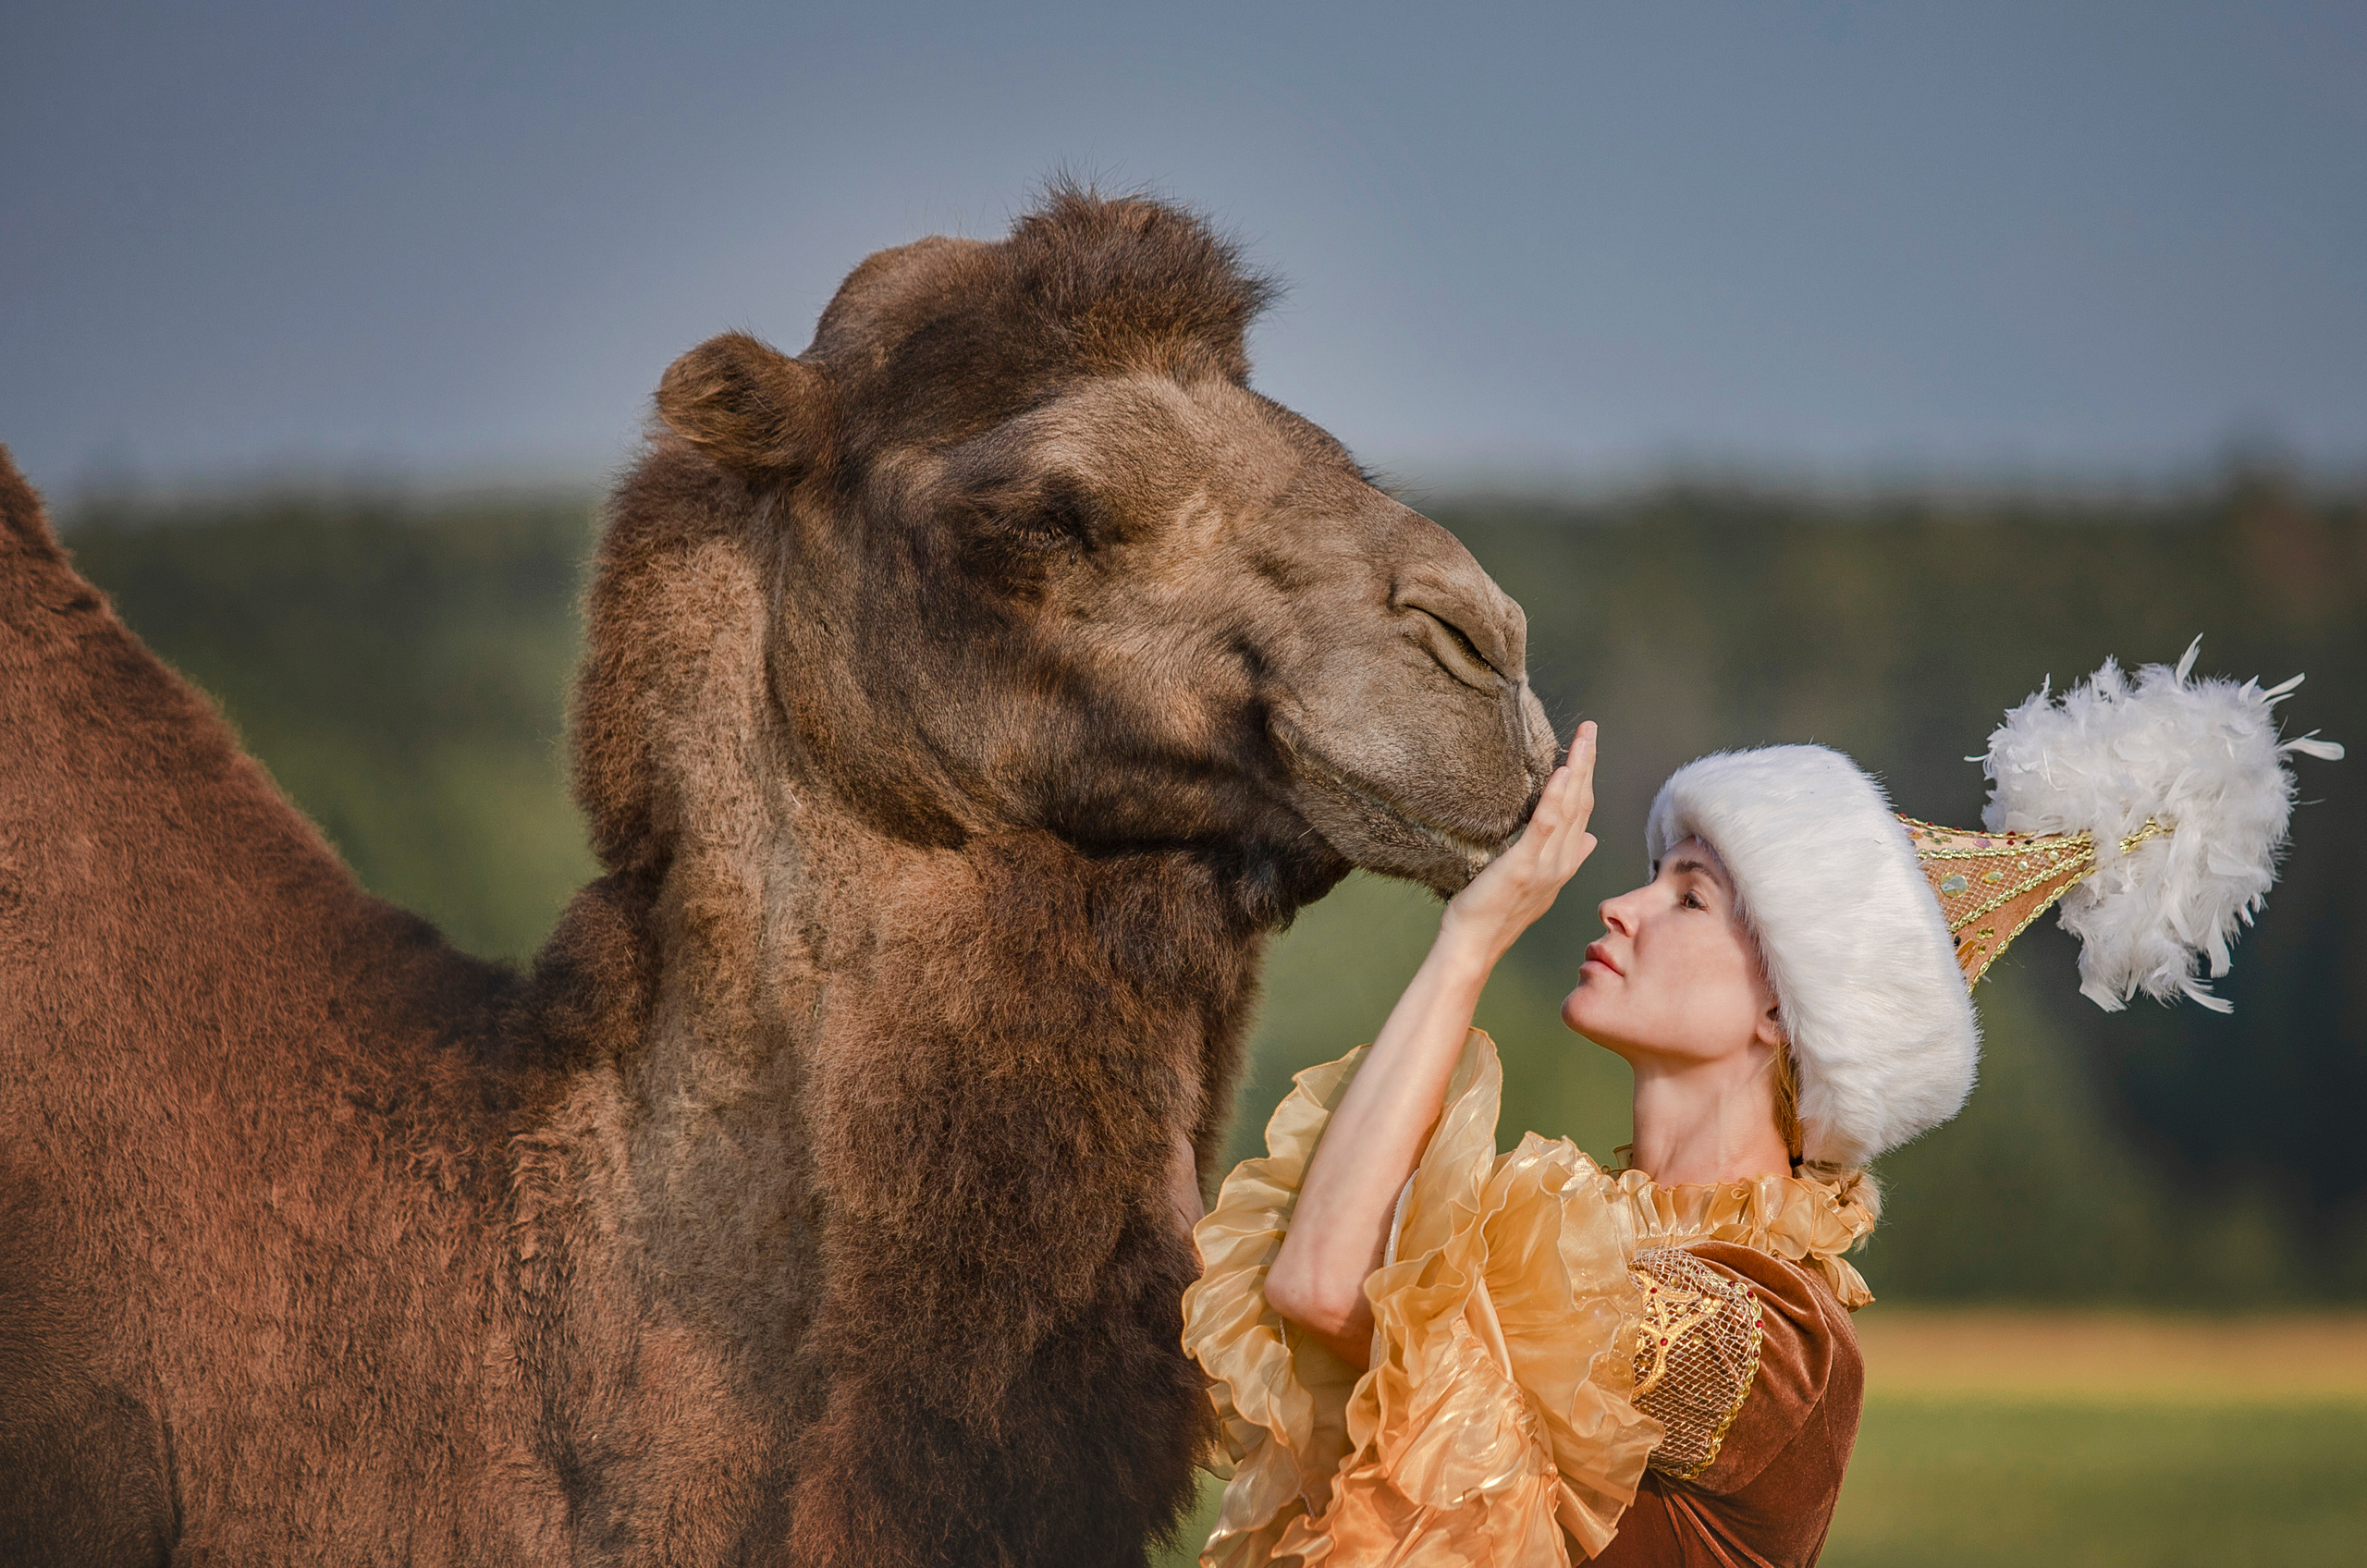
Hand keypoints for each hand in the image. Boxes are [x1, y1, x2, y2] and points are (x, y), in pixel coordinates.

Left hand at [1441, 722, 1597, 961]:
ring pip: (1569, 809)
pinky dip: (1555, 798)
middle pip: (1581, 803)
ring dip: (1578, 770)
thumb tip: (1590, 838)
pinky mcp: (1523, 866)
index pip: (1582, 811)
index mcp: (1563, 863)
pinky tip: (1562, 773)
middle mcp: (1560, 862)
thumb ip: (1565, 857)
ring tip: (1583, 739)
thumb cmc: (1495, 912)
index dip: (1587, 777)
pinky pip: (1543, 827)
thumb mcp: (1537, 882)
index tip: (1588, 747)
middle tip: (1590, 729)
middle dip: (1588, 763)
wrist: (1474, 943)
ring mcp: (1544, 864)